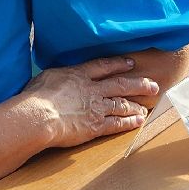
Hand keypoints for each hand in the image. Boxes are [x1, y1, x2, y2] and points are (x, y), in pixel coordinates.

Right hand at [19, 56, 156, 148]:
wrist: (39, 116)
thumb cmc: (35, 97)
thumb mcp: (47, 76)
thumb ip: (59, 75)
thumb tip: (58, 76)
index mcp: (79, 75)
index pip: (104, 66)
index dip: (119, 64)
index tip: (131, 63)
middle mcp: (92, 89)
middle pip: (121, 84)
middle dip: (139, 84)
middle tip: (153, 85)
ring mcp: (96, 107)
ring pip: (122, 104)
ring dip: (136, 105)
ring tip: (147, 107)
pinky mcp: (96, 126)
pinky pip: (117, 123)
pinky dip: (129, 122)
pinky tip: (138, 121)